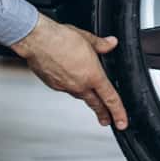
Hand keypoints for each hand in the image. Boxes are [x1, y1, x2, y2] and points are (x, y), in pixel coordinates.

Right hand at [8, 12, 128, 129]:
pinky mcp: (53, 85)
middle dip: (103, 114)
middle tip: (107, 121)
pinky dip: (71, 86)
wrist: (37, 40)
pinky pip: (66, 89)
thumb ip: (101, 44)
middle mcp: (80, 85)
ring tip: (91, 100)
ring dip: (87, 99)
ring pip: (80, 95)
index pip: (110, 98)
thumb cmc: (60, 38)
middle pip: (95, 104)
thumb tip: (111, 43)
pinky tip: (70, 80)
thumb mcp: (87, 38)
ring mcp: (66, 87)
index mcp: (92, 75)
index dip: (118, 112)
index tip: (122, 122)